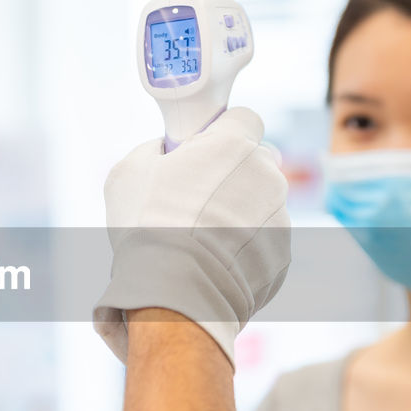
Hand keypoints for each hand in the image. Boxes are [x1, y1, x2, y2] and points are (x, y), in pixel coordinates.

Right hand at [93, 107, 290, 367]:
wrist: (174, 292)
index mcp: (232, 144)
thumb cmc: (147, 227)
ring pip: (265, 201)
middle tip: (203, 196)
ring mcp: (279, 215)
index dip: (224, 132)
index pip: (245, 118)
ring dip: (243, 211)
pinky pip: (267, 239)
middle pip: (259, 160)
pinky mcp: (282, 252)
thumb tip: (162, 150)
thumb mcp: (128, 173)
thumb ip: (152, 149)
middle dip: (237, 172)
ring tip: (206, 238)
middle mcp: (266, 174)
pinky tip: (218, 261)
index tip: (206, 150)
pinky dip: (248, 246)